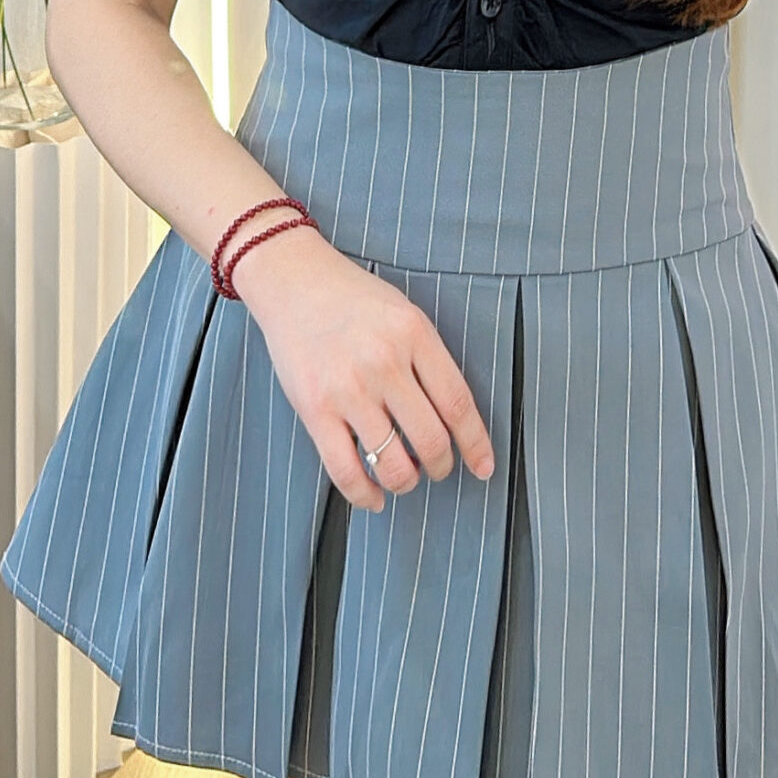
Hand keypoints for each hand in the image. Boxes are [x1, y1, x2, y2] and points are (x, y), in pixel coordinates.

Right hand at [229, 225, 496, 511]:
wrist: (294, 281)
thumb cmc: (354, 300)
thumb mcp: (405, 315)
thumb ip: (430, 361)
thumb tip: (453, 422)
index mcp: (414, 335)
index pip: (458, 403)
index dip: (476, 443)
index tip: (484, 466)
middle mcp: (384, 362)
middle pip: (431, 439)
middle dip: (442, 466)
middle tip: (438, 468)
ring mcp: (348, 388)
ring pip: (393, 463)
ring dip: (407, 481)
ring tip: (406, 476)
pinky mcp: (314, 409)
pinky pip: (346, 470)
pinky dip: (365, 495)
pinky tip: (374, 497)